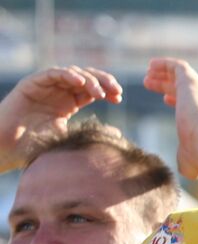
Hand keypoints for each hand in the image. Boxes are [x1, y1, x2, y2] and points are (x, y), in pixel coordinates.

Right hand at [0, 66, 121, 169]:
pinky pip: (52, 73)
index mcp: (69, 103)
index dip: (107, 91)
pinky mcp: (32, 84)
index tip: (118, 98)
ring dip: (88, 79)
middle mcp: (59, 92)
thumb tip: (118, 133)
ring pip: (72, 74)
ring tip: (100, 91)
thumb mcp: (70, 138)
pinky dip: (67, 75)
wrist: (8, 147)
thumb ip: (90, 133)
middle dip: (103, 82)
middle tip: (116, 91)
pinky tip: (80, 82)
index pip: (92, 90)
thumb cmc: (38, 147)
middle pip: (85, 79)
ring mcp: (46, 86)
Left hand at [143, 58, 197, 179]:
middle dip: (165, 84)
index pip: (190, 104)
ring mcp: (197, 90)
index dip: (176, 100)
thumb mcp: (191, 161)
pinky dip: (164, 64)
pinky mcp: (190, 81)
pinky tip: (151, 65)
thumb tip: (187, 174)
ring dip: (163, 73)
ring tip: (147, 73)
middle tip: (148, 82)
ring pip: (179, 75)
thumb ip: (187, 162)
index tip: (164, 99)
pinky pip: (177, 66)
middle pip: (182, 88)